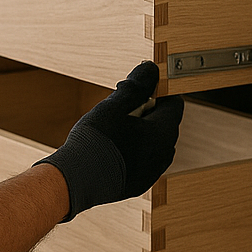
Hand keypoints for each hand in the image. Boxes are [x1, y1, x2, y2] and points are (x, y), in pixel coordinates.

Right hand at [34, 61, 183, 221]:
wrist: (77, 180)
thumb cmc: (95, 141)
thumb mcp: (115, 105)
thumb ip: (136, 85)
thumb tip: (150, 69)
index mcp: (163, 133)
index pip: (174, 104)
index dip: (157, 93)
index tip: (138, 91)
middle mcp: (164, 154)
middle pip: (164, 123)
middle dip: (147, 112)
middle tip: (122, 109)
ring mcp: (153, 172)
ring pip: (153, 143)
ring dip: (140, 132)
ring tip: (114, 129)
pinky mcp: (140, 183)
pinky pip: (144, 160)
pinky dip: (134, 150)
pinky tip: (112, 148)